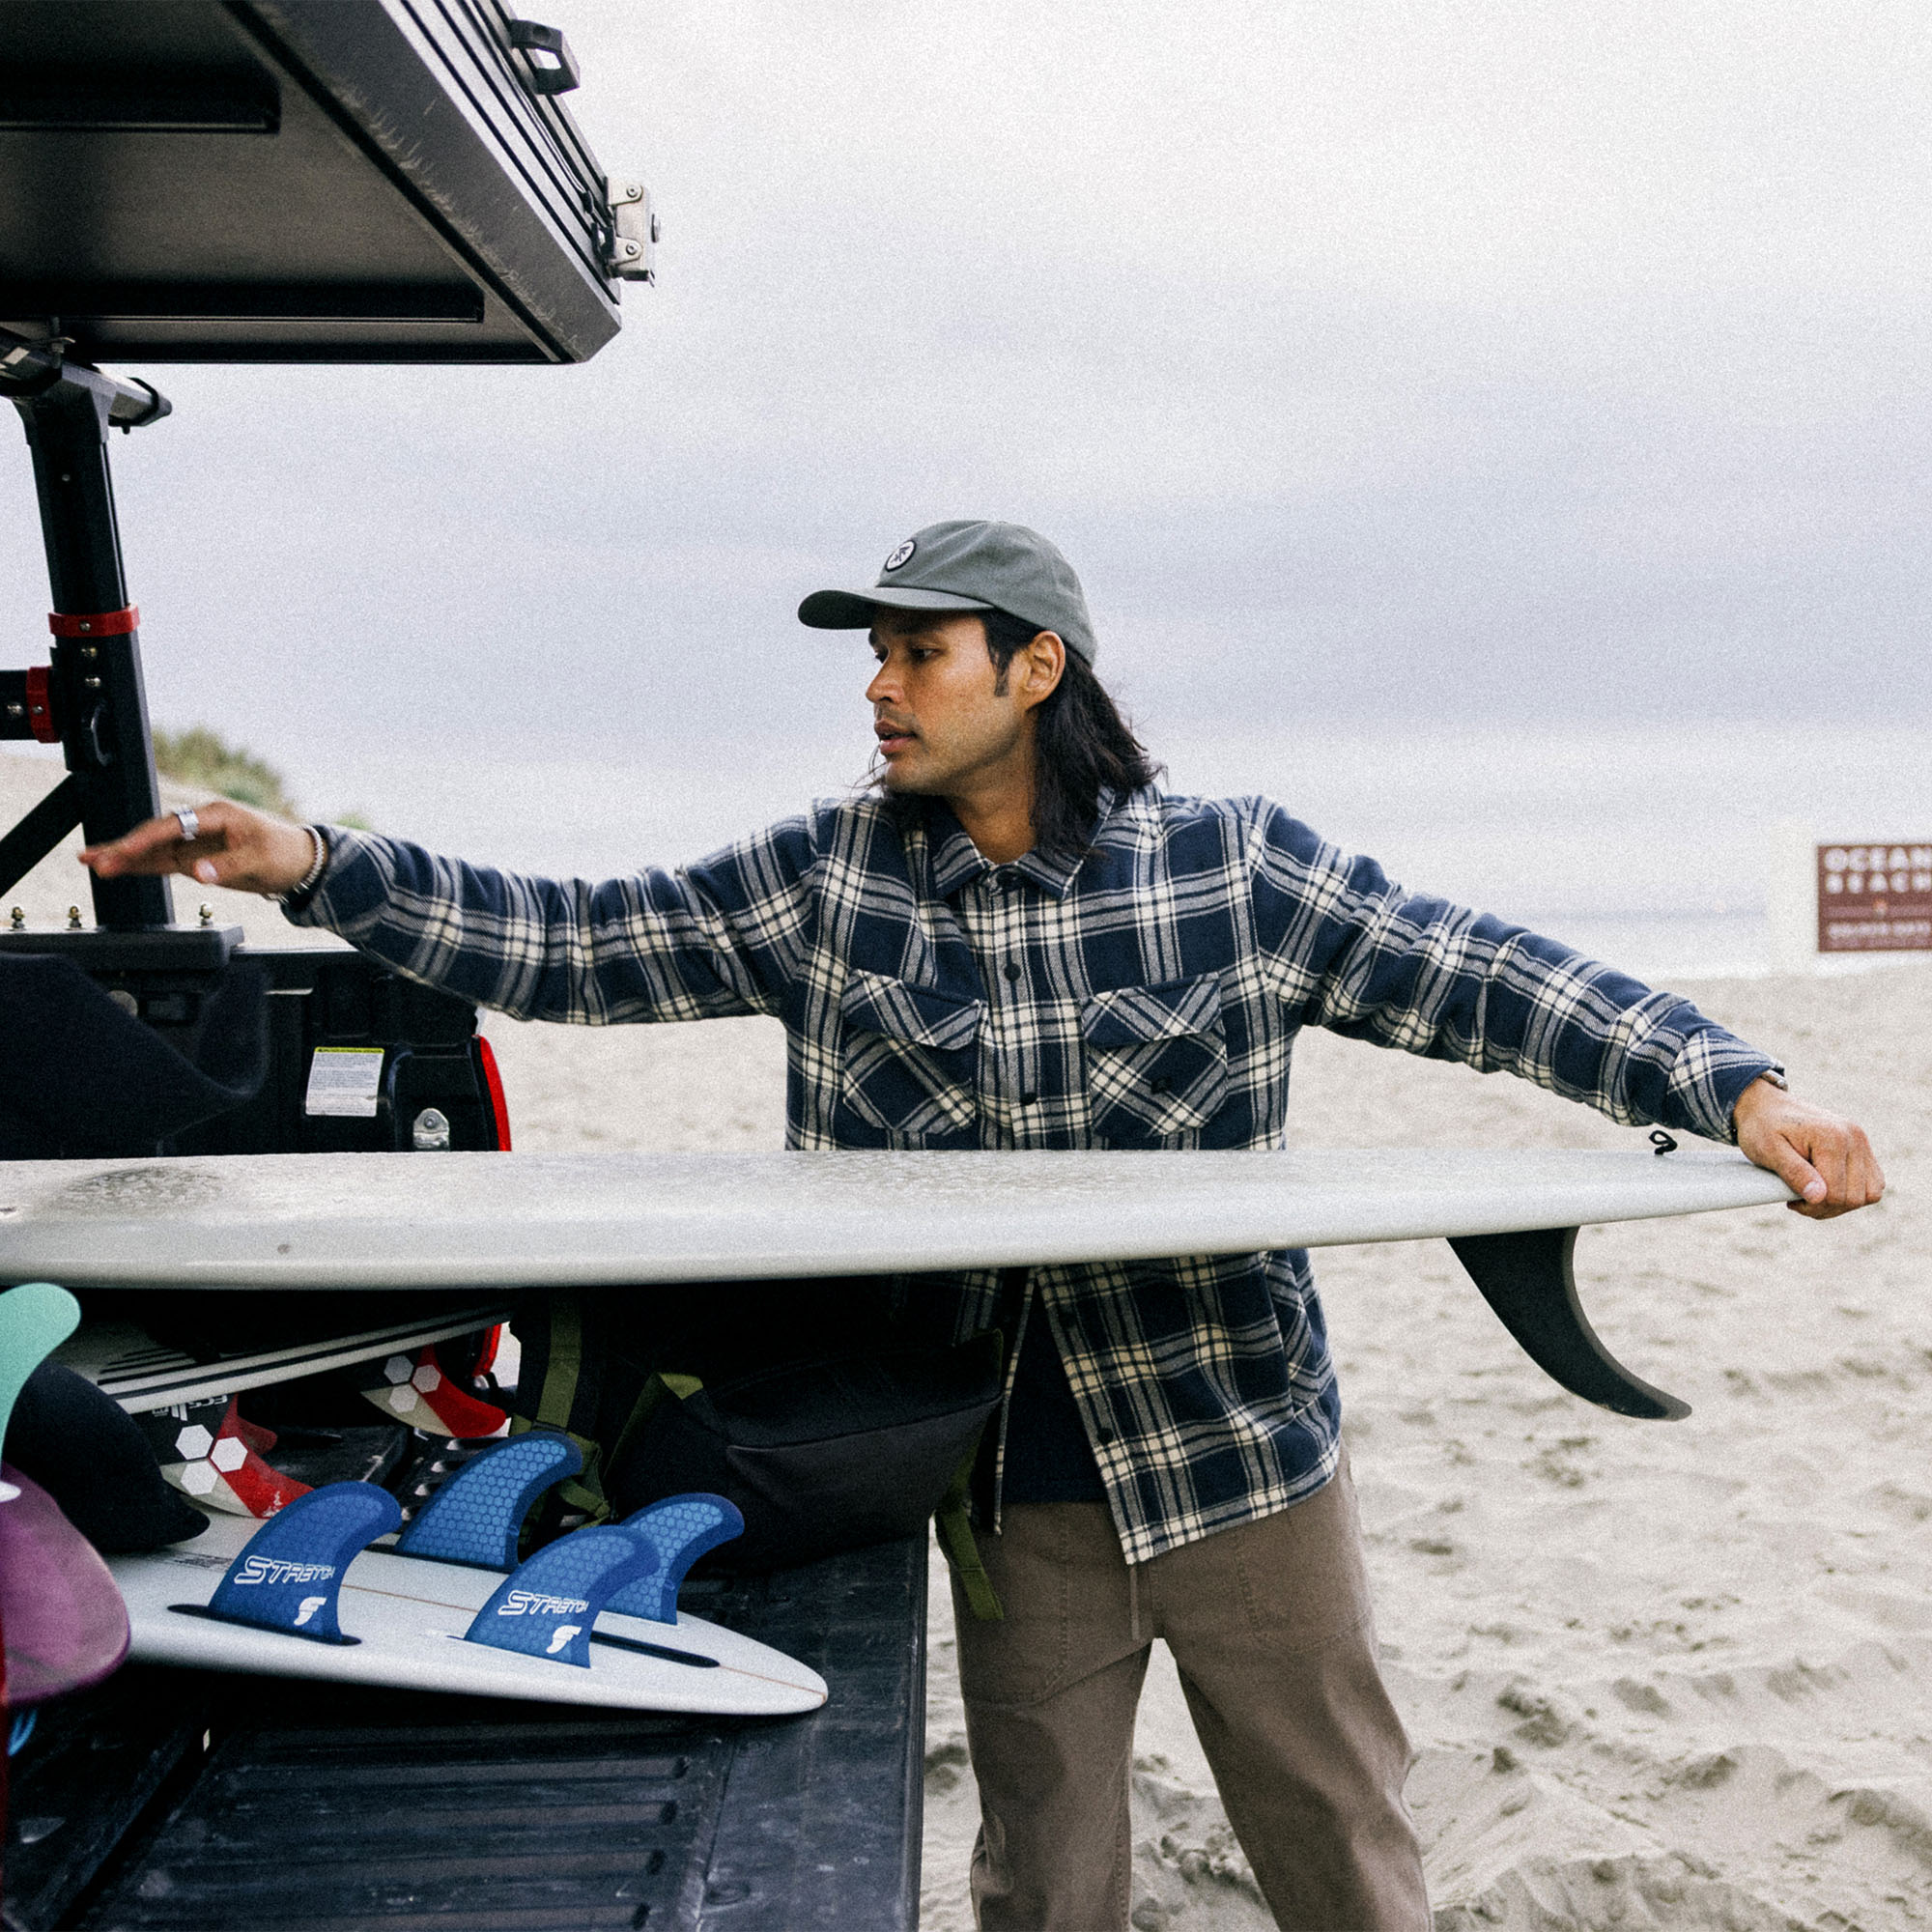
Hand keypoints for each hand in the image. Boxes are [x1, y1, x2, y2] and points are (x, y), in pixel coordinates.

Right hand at [80, 799, 317, 898]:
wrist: (298, 862)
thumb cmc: (283, 853)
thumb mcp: (258, 860)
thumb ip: (227, 866)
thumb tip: (198, 873)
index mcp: (215, 815)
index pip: (172, 826)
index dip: (146, 839)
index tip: (125, 851)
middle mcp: (199, 825)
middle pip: (154, 835)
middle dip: (124, 848)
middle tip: (94, 860)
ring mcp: (194, 842)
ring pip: (151, 849)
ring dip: (123, 856)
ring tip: (90, 861)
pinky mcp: (193, 858)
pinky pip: (161, 861)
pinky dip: (138, 866)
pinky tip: (114, 868)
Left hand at [1732, 1076, 1883, 1219]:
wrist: (1766, 1106)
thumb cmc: (1763, 1128)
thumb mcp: (1768, 1150)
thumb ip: (1794, 1172)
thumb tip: (1819, 1197)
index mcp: (1832, 1137)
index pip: (1834, 1193)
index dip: (1812, 1206)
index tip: (1790, 1201)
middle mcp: (1854, 1137)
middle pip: (1854, 1198)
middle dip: (1825, 1207)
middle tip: (1799, 1200)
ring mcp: (1862, 1142)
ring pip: (1869, 1194)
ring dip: (1842, 1204)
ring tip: (1814, 1196)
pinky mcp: (1864, 1148)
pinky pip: (1873, 1184)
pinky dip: (1854, 1193)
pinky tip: (1827, 1188)